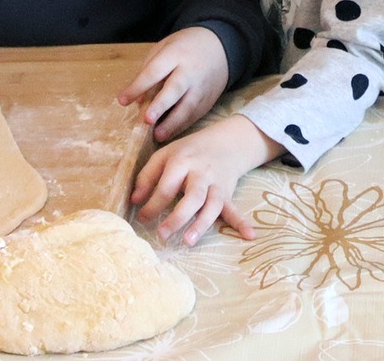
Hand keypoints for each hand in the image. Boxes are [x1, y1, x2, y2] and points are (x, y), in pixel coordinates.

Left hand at [117, 26, 230, 140]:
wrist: (221, 47)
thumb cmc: (185, 47)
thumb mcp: (164, 47)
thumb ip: (149, 70)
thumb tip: (138, 100)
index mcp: (176, 54)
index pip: (155, 71)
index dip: (138, 86)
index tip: (122, 100)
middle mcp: (190, 71)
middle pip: (175, 88)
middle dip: (161, 105)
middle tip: (147, 119)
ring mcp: (201, 87)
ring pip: (188, 106)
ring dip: (172, 123)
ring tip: (158, 135)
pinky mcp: (208, 100)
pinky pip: (195, 115)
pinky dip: (181, 126)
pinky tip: (169, 133)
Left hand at [129, 114, 279, 246]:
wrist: (226, 141)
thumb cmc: (189, 151)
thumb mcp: (165, 154)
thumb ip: (147, 176)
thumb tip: (134, 201)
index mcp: (182, 161)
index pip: (166, 185)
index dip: (152, 203)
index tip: (141, 218)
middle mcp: (201, 173)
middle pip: (192, 195)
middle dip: (177, 216)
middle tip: (162, 234)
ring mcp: (217, 184)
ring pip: (212, 204)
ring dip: (202, 223)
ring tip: (189, 241)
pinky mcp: (228, 194)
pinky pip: (234, 209)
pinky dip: (241, 222)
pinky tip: (249, 235)